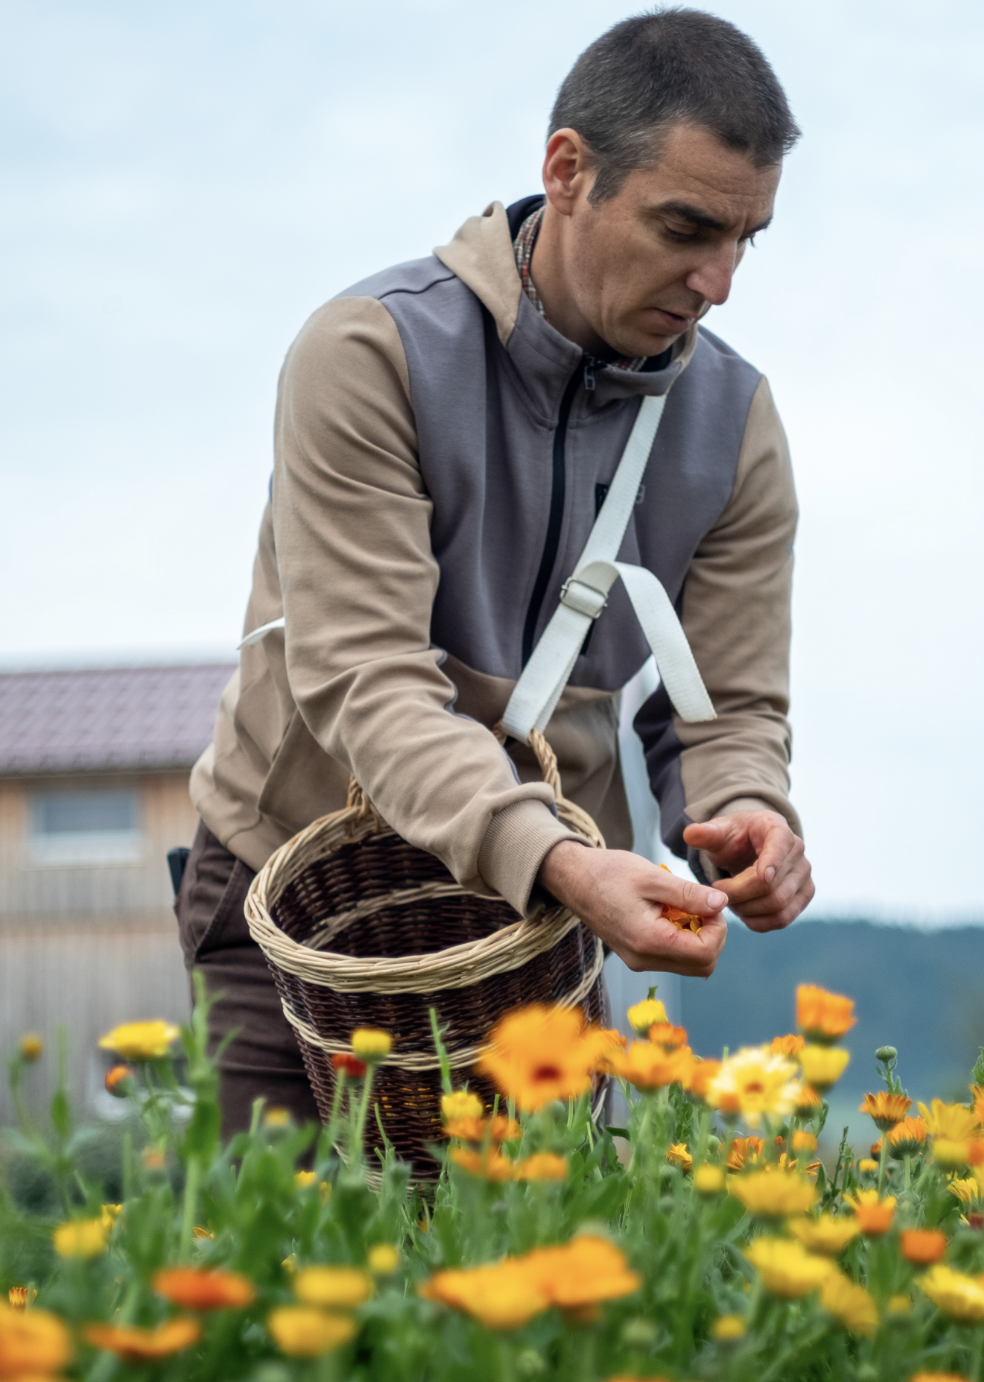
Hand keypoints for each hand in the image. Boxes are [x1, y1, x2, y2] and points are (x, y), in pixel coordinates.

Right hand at [537, 841, 727, 976]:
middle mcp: (644, 959)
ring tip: (683, 907)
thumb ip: (689, 894)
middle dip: (712, 936)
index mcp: (649, 941)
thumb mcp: (653, 877)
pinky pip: (672, 957)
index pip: (705, 953)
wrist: (573, 879)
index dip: (718, 929)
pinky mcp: (636, 955)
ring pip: (689, 964)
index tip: (710, 903)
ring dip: (697, 938)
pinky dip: (682, 939)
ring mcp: (639, 960)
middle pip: (701, 966)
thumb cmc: (609, 873)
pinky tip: (670, 913)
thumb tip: (721, 904)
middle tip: (702, 905)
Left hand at [683, 809, 813, 932]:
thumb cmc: (736, 836)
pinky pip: (784, 918)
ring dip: (748, 910)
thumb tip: (690, 834)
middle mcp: (797, 851)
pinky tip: (742, 914)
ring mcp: (804, 875)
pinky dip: (759, 922)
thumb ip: (706, 833)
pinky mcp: (803, 896)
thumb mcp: (719, 831)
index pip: (780, 843)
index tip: (760, 877)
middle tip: (716, 894)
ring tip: (727, 903)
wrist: (752, 846)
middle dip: (740, 894)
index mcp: (777, 828)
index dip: (772, 862)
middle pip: (773, 884)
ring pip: (779, 905)